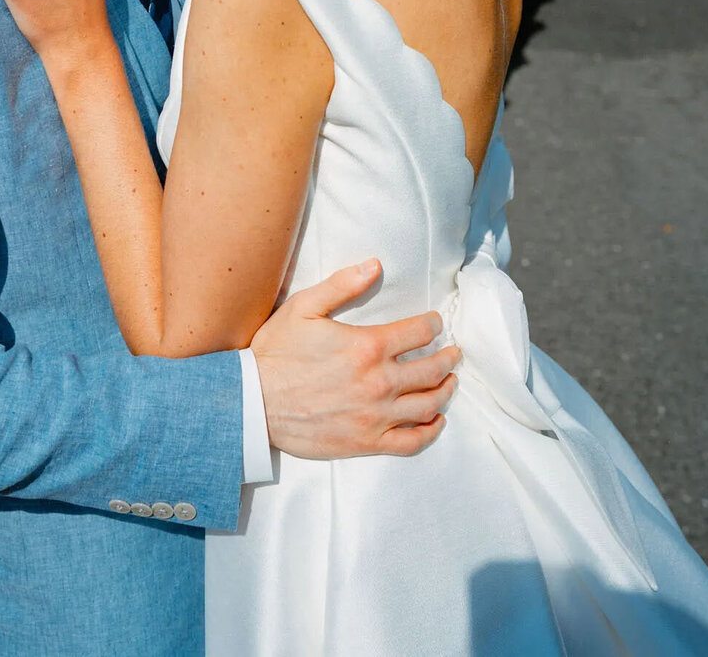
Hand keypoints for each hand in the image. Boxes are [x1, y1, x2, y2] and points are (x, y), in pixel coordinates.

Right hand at [250, 259, 459, 458]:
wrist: (254, 402)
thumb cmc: (277, 352)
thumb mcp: (304, 307)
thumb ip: (342, 284)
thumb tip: (375, 265)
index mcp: (367, 346)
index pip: (419, 332)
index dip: (433, 324)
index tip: (436, 322)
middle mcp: (379, 382)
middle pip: (431, 369)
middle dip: (448, 358)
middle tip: (454, 352)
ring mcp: (376, 416)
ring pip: (428, 405)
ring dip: (446, 391)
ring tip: (451, 382)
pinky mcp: (368, 443)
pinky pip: (412, 442)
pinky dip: (431, 431)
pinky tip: (436, 420)